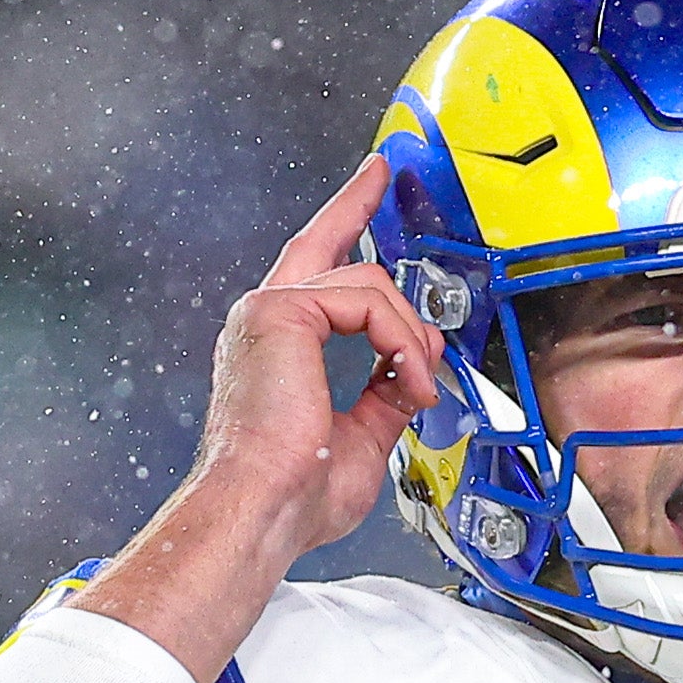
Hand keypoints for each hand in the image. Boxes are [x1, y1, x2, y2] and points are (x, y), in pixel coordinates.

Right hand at [188, 153, 446, 567]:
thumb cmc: (293, 493)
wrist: (262, 509)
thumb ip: (388, 392)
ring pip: (371, 286)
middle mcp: (266, 320)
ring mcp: (269, 310)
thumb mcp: (363, 437)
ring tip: (420, 387)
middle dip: (357, 202)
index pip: (315, 275)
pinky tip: (410, 380)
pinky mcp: (282, 312)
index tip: (366, 194)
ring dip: (411, 339)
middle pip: (322, 241)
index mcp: (278, 347)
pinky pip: (370, 303)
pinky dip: (402, 342)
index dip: (342, 227)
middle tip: (383, 173)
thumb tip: (419, 362)